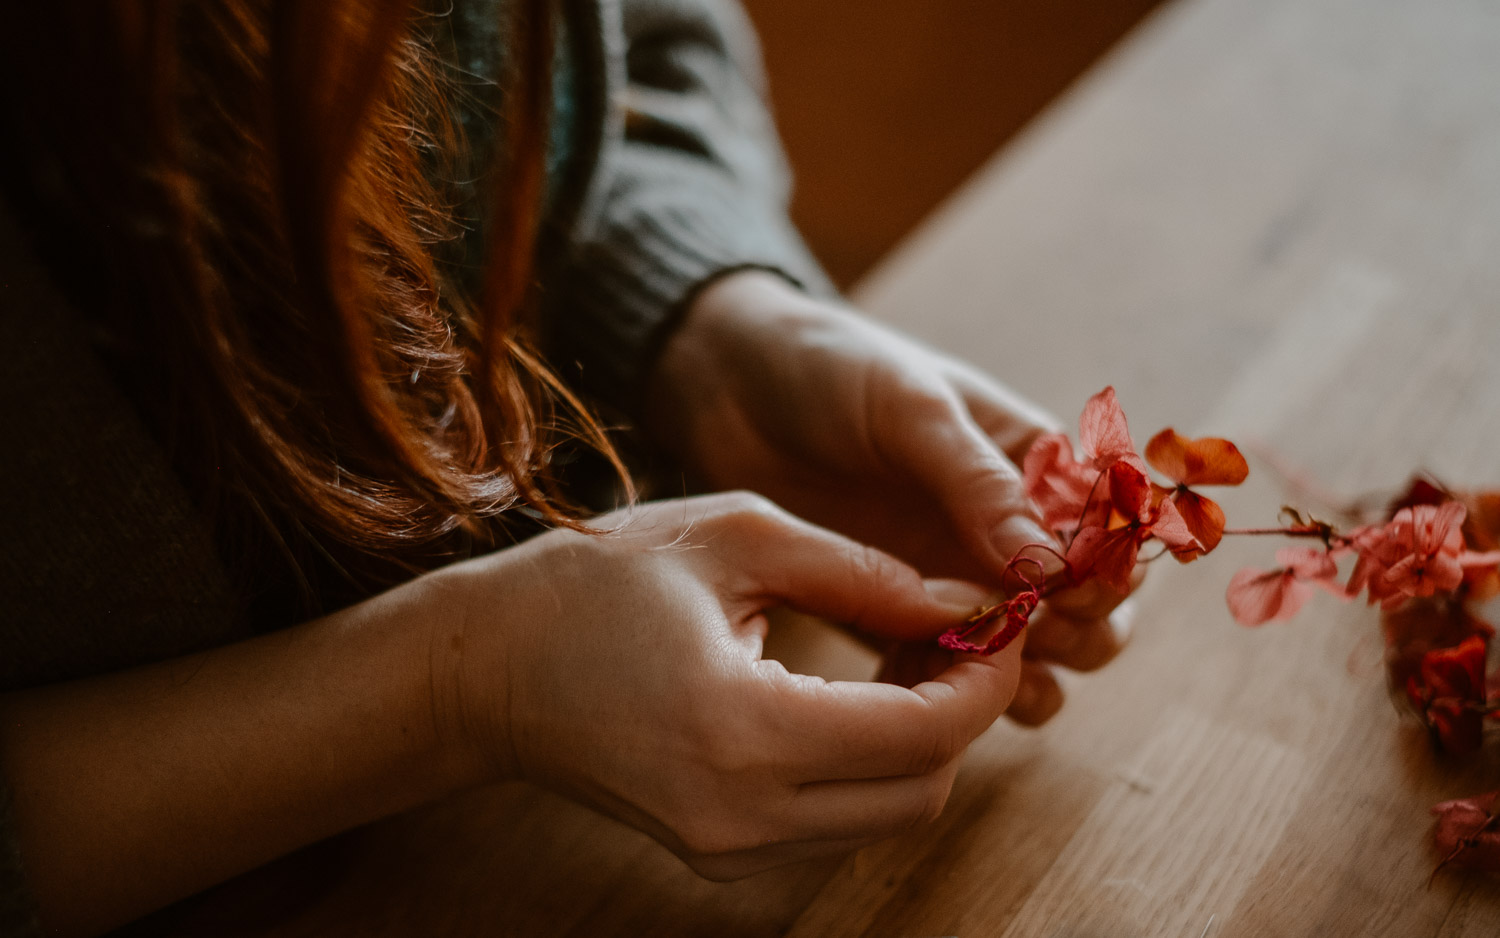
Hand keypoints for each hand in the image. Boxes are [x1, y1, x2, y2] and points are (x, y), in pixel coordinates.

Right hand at [444, 493, 1021, 878]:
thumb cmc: (595, 583)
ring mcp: (728, 848)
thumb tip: (965, 600)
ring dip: (924, 741)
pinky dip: (872, 764)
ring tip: (912, 653)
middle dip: (966, 713)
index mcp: (743, 729)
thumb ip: (863, 571)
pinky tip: (862, 692)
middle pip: (922, 793)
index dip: (985, 678)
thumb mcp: (735, 537)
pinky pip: (836, 821)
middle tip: (965, 633)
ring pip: (887, 815)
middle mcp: (741, 815)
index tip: (1002, 619)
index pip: (922, 734)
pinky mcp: (719, 853)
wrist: (488, 668)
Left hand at [645, 271, 1137, 723]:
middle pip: (1088, 611)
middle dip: (1079, 634)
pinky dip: (948, 694)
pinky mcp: (893, 617)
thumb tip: (1053, 566)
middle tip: (1026, 633)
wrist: (726, 385)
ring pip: (1029, 657)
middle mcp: (1003, 530)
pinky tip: (914, 688)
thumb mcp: (910, 407)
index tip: (1067, 592)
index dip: (1106, 572)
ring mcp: (951, 578)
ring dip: (1024, 676)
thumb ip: (977, 483)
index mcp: (1031, 463)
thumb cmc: (828, 369)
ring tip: (973, 667)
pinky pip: (945, 674)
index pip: (1107, 534)